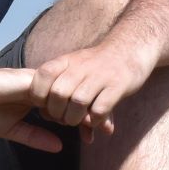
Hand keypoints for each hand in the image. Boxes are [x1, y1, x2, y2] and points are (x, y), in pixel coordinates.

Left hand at [31, 41, 157, 136]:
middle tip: (61, 118)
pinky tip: (94, 121)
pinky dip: (94, 120)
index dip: (38, 93)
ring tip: (76, 120)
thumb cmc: (95, 66)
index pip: (43, 74)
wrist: (130, 49)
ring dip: (74, 118)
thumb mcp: (73, 68)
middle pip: (59, 92)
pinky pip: (101, 108)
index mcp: (66, 61)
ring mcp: (101, 76)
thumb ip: (57, 88)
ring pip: (79, 102)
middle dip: (56, 112)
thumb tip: (43, 116)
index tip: (42, 104)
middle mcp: (82, 66)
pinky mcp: (118, 86)